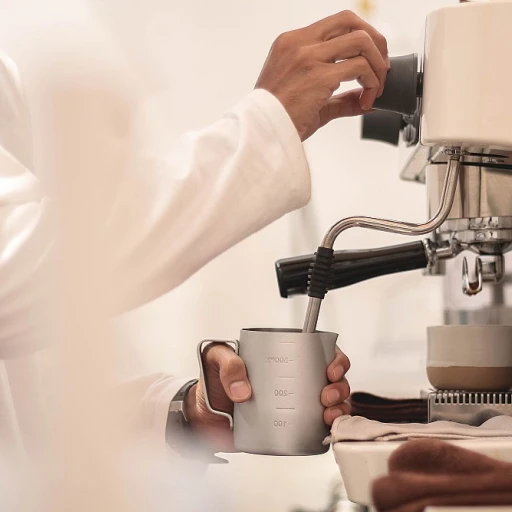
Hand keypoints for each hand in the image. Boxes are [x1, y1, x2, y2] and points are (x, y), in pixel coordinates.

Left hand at [184, 344, 350, 451]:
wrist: (202, 416)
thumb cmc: (212, 382)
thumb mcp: (216, 359)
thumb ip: (228, 365)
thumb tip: (243, 390)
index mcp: (282, 356)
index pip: (318, 351)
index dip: (334, 358)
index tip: (331, 369)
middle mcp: (294, 379)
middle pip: (332, 378)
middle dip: (339, 386)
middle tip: (326, 395)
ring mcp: (295, 403)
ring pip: (331, 402)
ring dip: (338, 407)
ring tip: (327, 414)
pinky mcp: (290, 427)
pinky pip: (318, 427)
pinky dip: (329, 429)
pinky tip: (326, 429)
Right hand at [255, 10, 388, 139]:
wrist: (260, 134)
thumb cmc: (277, 120)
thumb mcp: (307, 100)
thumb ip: (337, 96)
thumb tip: (363, 98)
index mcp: (291, 43)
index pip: (336, 23)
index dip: (361, 37)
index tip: (370, 59)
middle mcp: (299, 43)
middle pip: (351, 22)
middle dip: (376, 42)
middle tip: (381, 68)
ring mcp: (308, 57)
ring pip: (361, 41)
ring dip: (377, 66)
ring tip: (375, 89)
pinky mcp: (318, 76)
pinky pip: (360, 69)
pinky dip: (371, 85)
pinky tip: (366, 102)